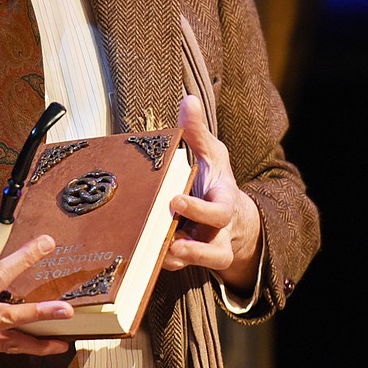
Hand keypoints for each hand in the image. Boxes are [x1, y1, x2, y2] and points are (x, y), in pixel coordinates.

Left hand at [163, 94, 261, 291]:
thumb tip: (187, 99)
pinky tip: (137, 257)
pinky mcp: (188, 260)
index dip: (200, 211)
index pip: (219, 213)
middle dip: (191, 249)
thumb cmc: (214, 181)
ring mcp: (205, 249)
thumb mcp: (211, 154)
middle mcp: (218, 233)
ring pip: (195, 265)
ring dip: (174, 261)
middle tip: (165, 239)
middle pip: (213, 250)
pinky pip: (176, 267)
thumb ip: (198, 132)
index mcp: (225, 203)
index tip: (175, 201)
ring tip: (153, 252)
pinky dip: (159, 264)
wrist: (229, 218)